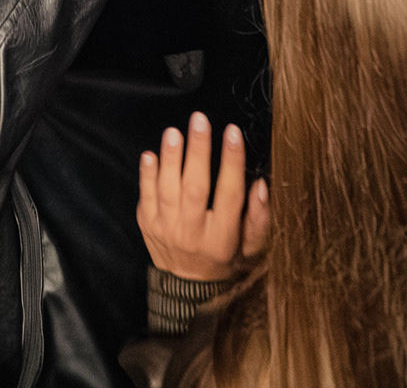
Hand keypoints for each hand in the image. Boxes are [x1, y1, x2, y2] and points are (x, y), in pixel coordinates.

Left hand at [137, 112, 269, 281]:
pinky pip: (146, 198)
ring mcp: (166, 230)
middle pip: (195, 188)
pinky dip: (146, 176)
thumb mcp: (251, 247)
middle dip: (197, 152)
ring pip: (168, 191)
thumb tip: (260, 185)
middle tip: (199, 120)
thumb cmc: (226, 259)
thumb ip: (258, 217)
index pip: (229, 194)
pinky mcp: (148, 226)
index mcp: (222, 237)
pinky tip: (150, 155)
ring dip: (170, 159)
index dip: (232, 162)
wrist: (189, 286)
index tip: (233, 133)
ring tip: (174, 133)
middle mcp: (193, 234)